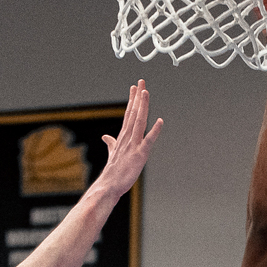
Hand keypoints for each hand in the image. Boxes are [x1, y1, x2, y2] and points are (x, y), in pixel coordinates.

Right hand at [97, 80, 161, 197]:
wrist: (109, 186)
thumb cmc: (113, 172)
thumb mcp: (112, 154)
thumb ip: (111, 143)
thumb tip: (105, 137)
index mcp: (123, 136)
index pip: (128, 114)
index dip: (132, 100)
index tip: (135, 87)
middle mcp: (128, 137)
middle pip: (134, 113)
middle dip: (138, 97)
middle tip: (141, 81)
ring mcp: (133, 145)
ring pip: (139, 122)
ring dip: (143, 106)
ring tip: (145, 92)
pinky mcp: (140, 155)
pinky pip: (148, 141)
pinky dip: (155, 131)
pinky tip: (160, 121)